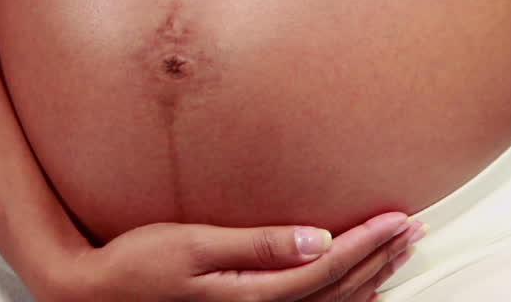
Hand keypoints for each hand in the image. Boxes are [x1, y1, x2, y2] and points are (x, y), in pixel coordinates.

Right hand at [48, 212, 424, 301]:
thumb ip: (257, 244)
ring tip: (398, 252)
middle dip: (379, 257)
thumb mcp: (193, 245)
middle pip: (338, 289)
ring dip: (369, 278)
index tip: (398, 217)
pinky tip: (357, 290)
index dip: (367, 242)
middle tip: (412, 229)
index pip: (328, 267)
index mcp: (253, 295)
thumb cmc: (136, 265)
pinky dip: (343, 301)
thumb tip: (316, 239)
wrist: (98, 294)